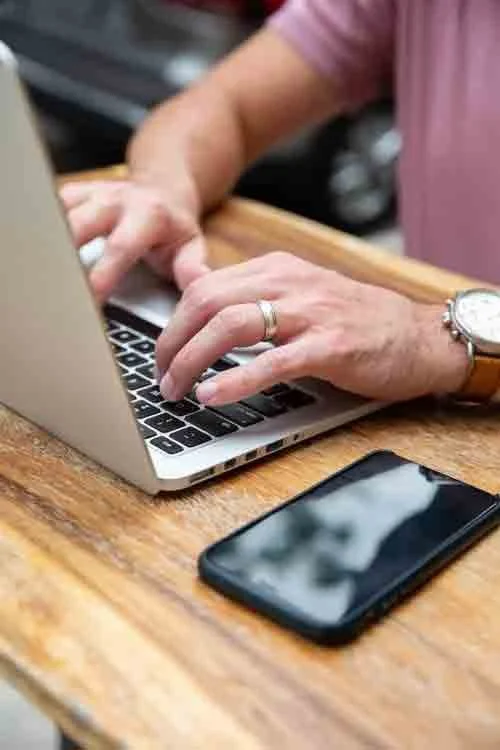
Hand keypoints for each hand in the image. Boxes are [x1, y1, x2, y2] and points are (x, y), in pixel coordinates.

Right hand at [60, 179, 208, 301]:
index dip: (101, 277)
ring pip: (59, 214)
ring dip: (52, 246)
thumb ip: (191, 268)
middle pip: (78, 226)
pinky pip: (52, 208)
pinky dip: (47, 231)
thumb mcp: (191, 246)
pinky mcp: (76, 193)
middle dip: (64, 259)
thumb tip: (198, 285)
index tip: (89, 304)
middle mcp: (117, 200)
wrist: (164, 188)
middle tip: (57, 293)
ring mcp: (94, 194)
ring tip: (48, 279)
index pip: (120, 248)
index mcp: (149, 215)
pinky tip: (47, 256)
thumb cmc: (175, 226)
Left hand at [155, 252, 467, 404]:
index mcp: (276, 270)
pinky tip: (212, 396)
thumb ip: (254, 298)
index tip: (161, 353)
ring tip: (176, 389)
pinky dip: (235, 379)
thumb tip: (200, 306)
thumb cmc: (357, 322)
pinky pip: (272, 361)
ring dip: (192, 360)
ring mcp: (310, 313)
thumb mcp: (300, 295)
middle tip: (159, 376)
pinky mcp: (330, 347)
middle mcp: (288, 283)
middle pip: (207, 301)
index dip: (173, 323)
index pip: (204, 286)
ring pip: (230, 325)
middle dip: (171, 341)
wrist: (419, 336)